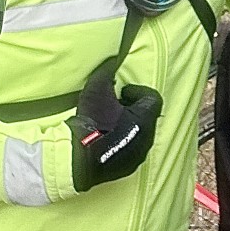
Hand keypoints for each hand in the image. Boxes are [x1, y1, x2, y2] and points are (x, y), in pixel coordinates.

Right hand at [68, 63, 161, 192]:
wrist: (76, 158)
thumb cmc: (90, 121)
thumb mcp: (96, 88)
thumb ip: (108, 71)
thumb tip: (112, 61)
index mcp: (145, 118)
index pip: (153, 98)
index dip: (138, 91)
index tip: (123, 92)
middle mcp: (147, 138)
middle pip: (147, 117)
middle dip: (133, 108)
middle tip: (114, 105)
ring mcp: (138, 155)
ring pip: (141, 135)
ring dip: (129, 126)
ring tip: (109, 122)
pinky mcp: (128, 168)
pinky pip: (131, 150)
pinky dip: (124, 142)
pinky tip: (106, 139)